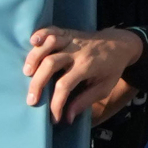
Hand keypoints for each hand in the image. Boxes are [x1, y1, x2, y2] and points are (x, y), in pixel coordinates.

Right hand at [23, 27, 144, 123]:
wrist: (120, 43)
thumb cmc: (112, 68)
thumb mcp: (104, 88)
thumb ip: (85, 100)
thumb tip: (68, 117)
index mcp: (87, 67)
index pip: (65, 85)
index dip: (56, 103)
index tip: (54, 117)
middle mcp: (77, 52)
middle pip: (51, 64)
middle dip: (38, 83)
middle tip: (31, 100)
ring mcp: (72, 39)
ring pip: (49, 44)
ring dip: (34, 57)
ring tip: (27, 73)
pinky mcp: (68, 32)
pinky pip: (52, 29)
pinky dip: (41, 33)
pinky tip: (33, 41)